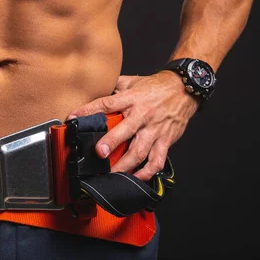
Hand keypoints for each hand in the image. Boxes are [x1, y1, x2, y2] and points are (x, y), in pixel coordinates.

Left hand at [67, 71, 198, 180]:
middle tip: (99, 153)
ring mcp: (154, 129)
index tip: (73, 118)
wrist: (185, 88)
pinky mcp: (165, 140)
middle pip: (125, 130)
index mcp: (131, 99)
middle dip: (111, 143)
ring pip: (140, 150)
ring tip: (112, 173)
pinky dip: (147, 172)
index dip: (88, 110)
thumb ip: (113, 87)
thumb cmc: (156, 86)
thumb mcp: (131, 81)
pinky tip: (137, 177)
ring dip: (126, 164)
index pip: (106, 104)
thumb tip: (93, 91)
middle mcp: (142, 115)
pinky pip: (157, 160)